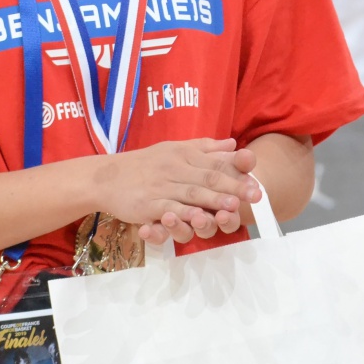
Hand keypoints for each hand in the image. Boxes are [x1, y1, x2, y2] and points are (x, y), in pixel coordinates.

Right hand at [93, 139, 259, 245]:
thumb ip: (205, 147)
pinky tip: (197, 219)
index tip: (257, 181)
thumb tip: (233, 144)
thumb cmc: (145, 163)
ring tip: (233, 207)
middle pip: (209, 177)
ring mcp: (161, 186)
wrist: (106, 176)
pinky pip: (168, 209)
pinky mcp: (148, 204)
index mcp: (184, 154)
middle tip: (255, 195)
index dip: (238, 172)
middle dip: (233, 187)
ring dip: (213, 200)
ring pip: (191, 193)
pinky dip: (183, 215)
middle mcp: (175, 167)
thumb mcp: (174, 148)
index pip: (215, 162)